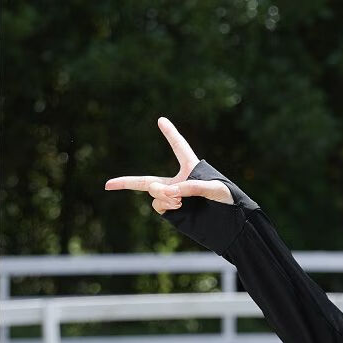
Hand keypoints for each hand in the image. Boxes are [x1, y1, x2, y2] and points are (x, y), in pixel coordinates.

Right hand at [103, 117, 234, 212]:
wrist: (233, 222)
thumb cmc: (228, 199)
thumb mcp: (214, 189)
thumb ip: (191, 187)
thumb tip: (168, 192)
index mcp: (192, 167)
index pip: (179, 147)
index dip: (171, 134)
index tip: (161, 120)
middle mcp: (178, 182)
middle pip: (147, 180)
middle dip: (126, 183)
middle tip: (108, 185)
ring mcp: (174, 198)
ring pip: (154, 192)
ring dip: (161, 193)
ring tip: (179, 199)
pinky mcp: (175, 213)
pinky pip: (159, 205)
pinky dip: (164, 203)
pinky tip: (177, 205)